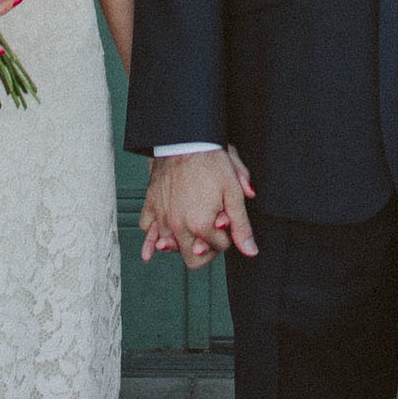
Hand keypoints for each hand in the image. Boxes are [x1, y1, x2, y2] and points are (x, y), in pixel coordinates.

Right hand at [140, 146, 257, 270]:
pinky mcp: (150, 204)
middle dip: (206, 248)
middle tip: (212, 232)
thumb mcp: (233, 193)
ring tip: (192, 230)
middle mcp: (177, 225)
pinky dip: (154, 231)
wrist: (185, 139)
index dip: (227, 236)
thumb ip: (242, 226)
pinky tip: (162, 233)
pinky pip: (147, 228)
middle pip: (192, 258)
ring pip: (169, 247)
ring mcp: (161, 216)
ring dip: (181, 243)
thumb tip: (250, 251)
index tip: (226, 221)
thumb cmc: (210, 162)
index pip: (219, 248)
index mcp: (200, 225)